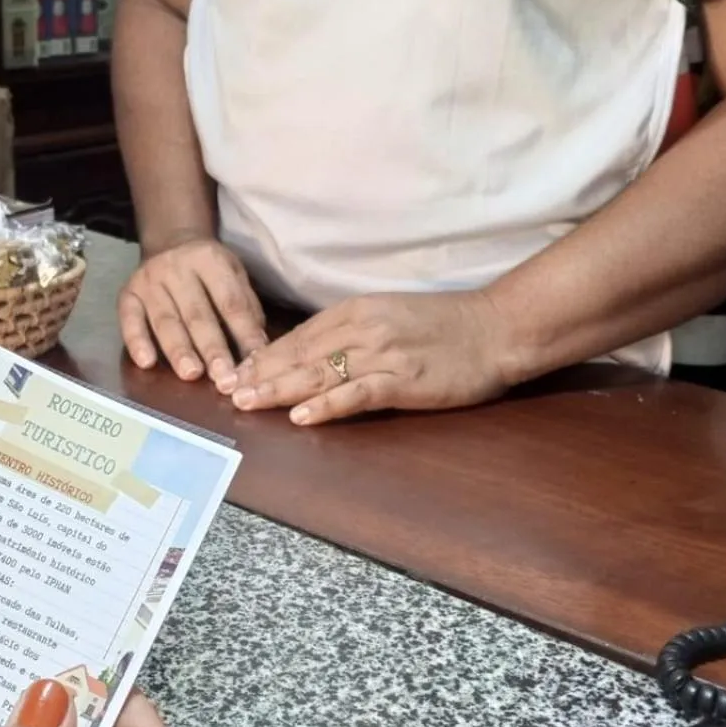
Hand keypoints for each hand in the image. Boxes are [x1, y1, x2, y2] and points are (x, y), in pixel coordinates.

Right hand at [118, 236, 267, 384]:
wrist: (170, 243)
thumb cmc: (209, 271)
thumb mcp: (234, 275)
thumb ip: (246, 308)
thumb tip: (257, 348)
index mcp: (210, 259)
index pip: (230, 302)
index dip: (243, 333)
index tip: (253, 362)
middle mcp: (177, 267)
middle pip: (197, 314)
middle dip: (212, 348)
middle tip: (223, 377)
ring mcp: (149, 280)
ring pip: (166, 320)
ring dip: (179, 350)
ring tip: (191, 374)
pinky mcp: (127, 293)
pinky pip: (129, 319)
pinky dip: (136, 341)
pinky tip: (146, 362)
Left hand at [222, 290, 511, 423]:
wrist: (497, 329)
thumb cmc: (447, 326)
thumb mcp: (391, 316)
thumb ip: (353, 331)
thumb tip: (314, 352)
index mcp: (357, 310)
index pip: (300, 336)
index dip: (266, 357)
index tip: (239, 373)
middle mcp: (364, 329)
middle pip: (301, 355)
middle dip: (261, 375)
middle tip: (228, 392)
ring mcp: (383, 355)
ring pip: (320, 373)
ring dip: (280, 390)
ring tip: (249, 403)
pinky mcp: (404, 381)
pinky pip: (356, 394)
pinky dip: (327, 405)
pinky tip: (302, 416)